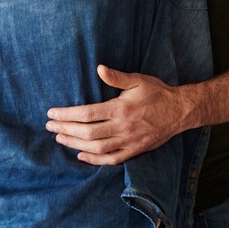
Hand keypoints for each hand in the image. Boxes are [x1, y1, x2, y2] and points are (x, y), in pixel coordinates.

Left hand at [46, 65, 189, 164]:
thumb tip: (99, 68)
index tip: (52, 113)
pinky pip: (110, 159)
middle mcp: (122, 128)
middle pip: (87, 132)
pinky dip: (94, 159)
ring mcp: (128, 142)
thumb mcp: (137, 80)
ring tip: (59, 138)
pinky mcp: (134, 151)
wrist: (179, 112)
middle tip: (49, 126)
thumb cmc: (157, 93)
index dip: (66, 114)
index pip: (86, 114)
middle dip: (65, 129)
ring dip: (75, 144)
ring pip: (96, 148)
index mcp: (120, 109)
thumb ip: (116, 77)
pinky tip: (81, 155)